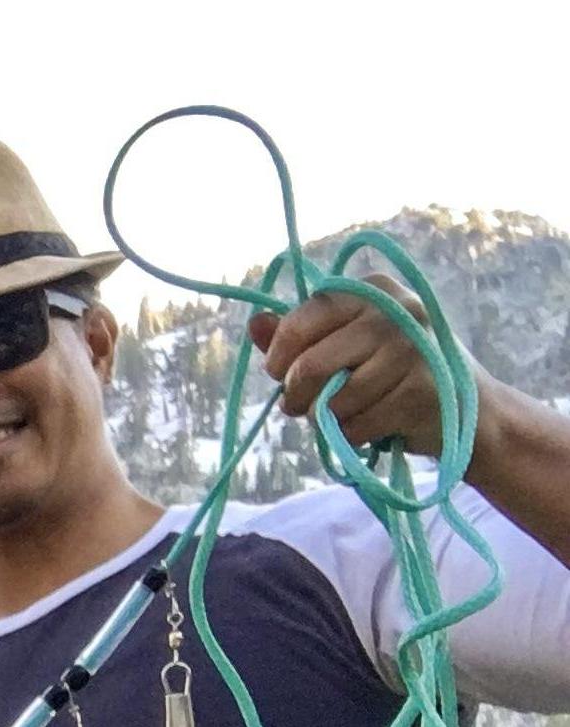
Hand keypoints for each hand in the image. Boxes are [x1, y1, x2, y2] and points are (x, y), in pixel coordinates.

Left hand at [250, 271, 492, 458]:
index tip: (279, 373)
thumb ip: (298, 334)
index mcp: (373, 291)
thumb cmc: (395, 374)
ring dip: (328, 419)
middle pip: (309, 366)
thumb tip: (253, 322)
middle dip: (296, 396)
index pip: (300, 321)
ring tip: (347, 413)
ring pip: (331, 401)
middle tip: (302, 405)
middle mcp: (397, 312)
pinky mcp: (421, 392)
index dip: (278, 356)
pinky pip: (355, 426)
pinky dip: (353, 435)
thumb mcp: (348, 343)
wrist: (473, 411)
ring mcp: (413, 350)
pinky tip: (373, 425)